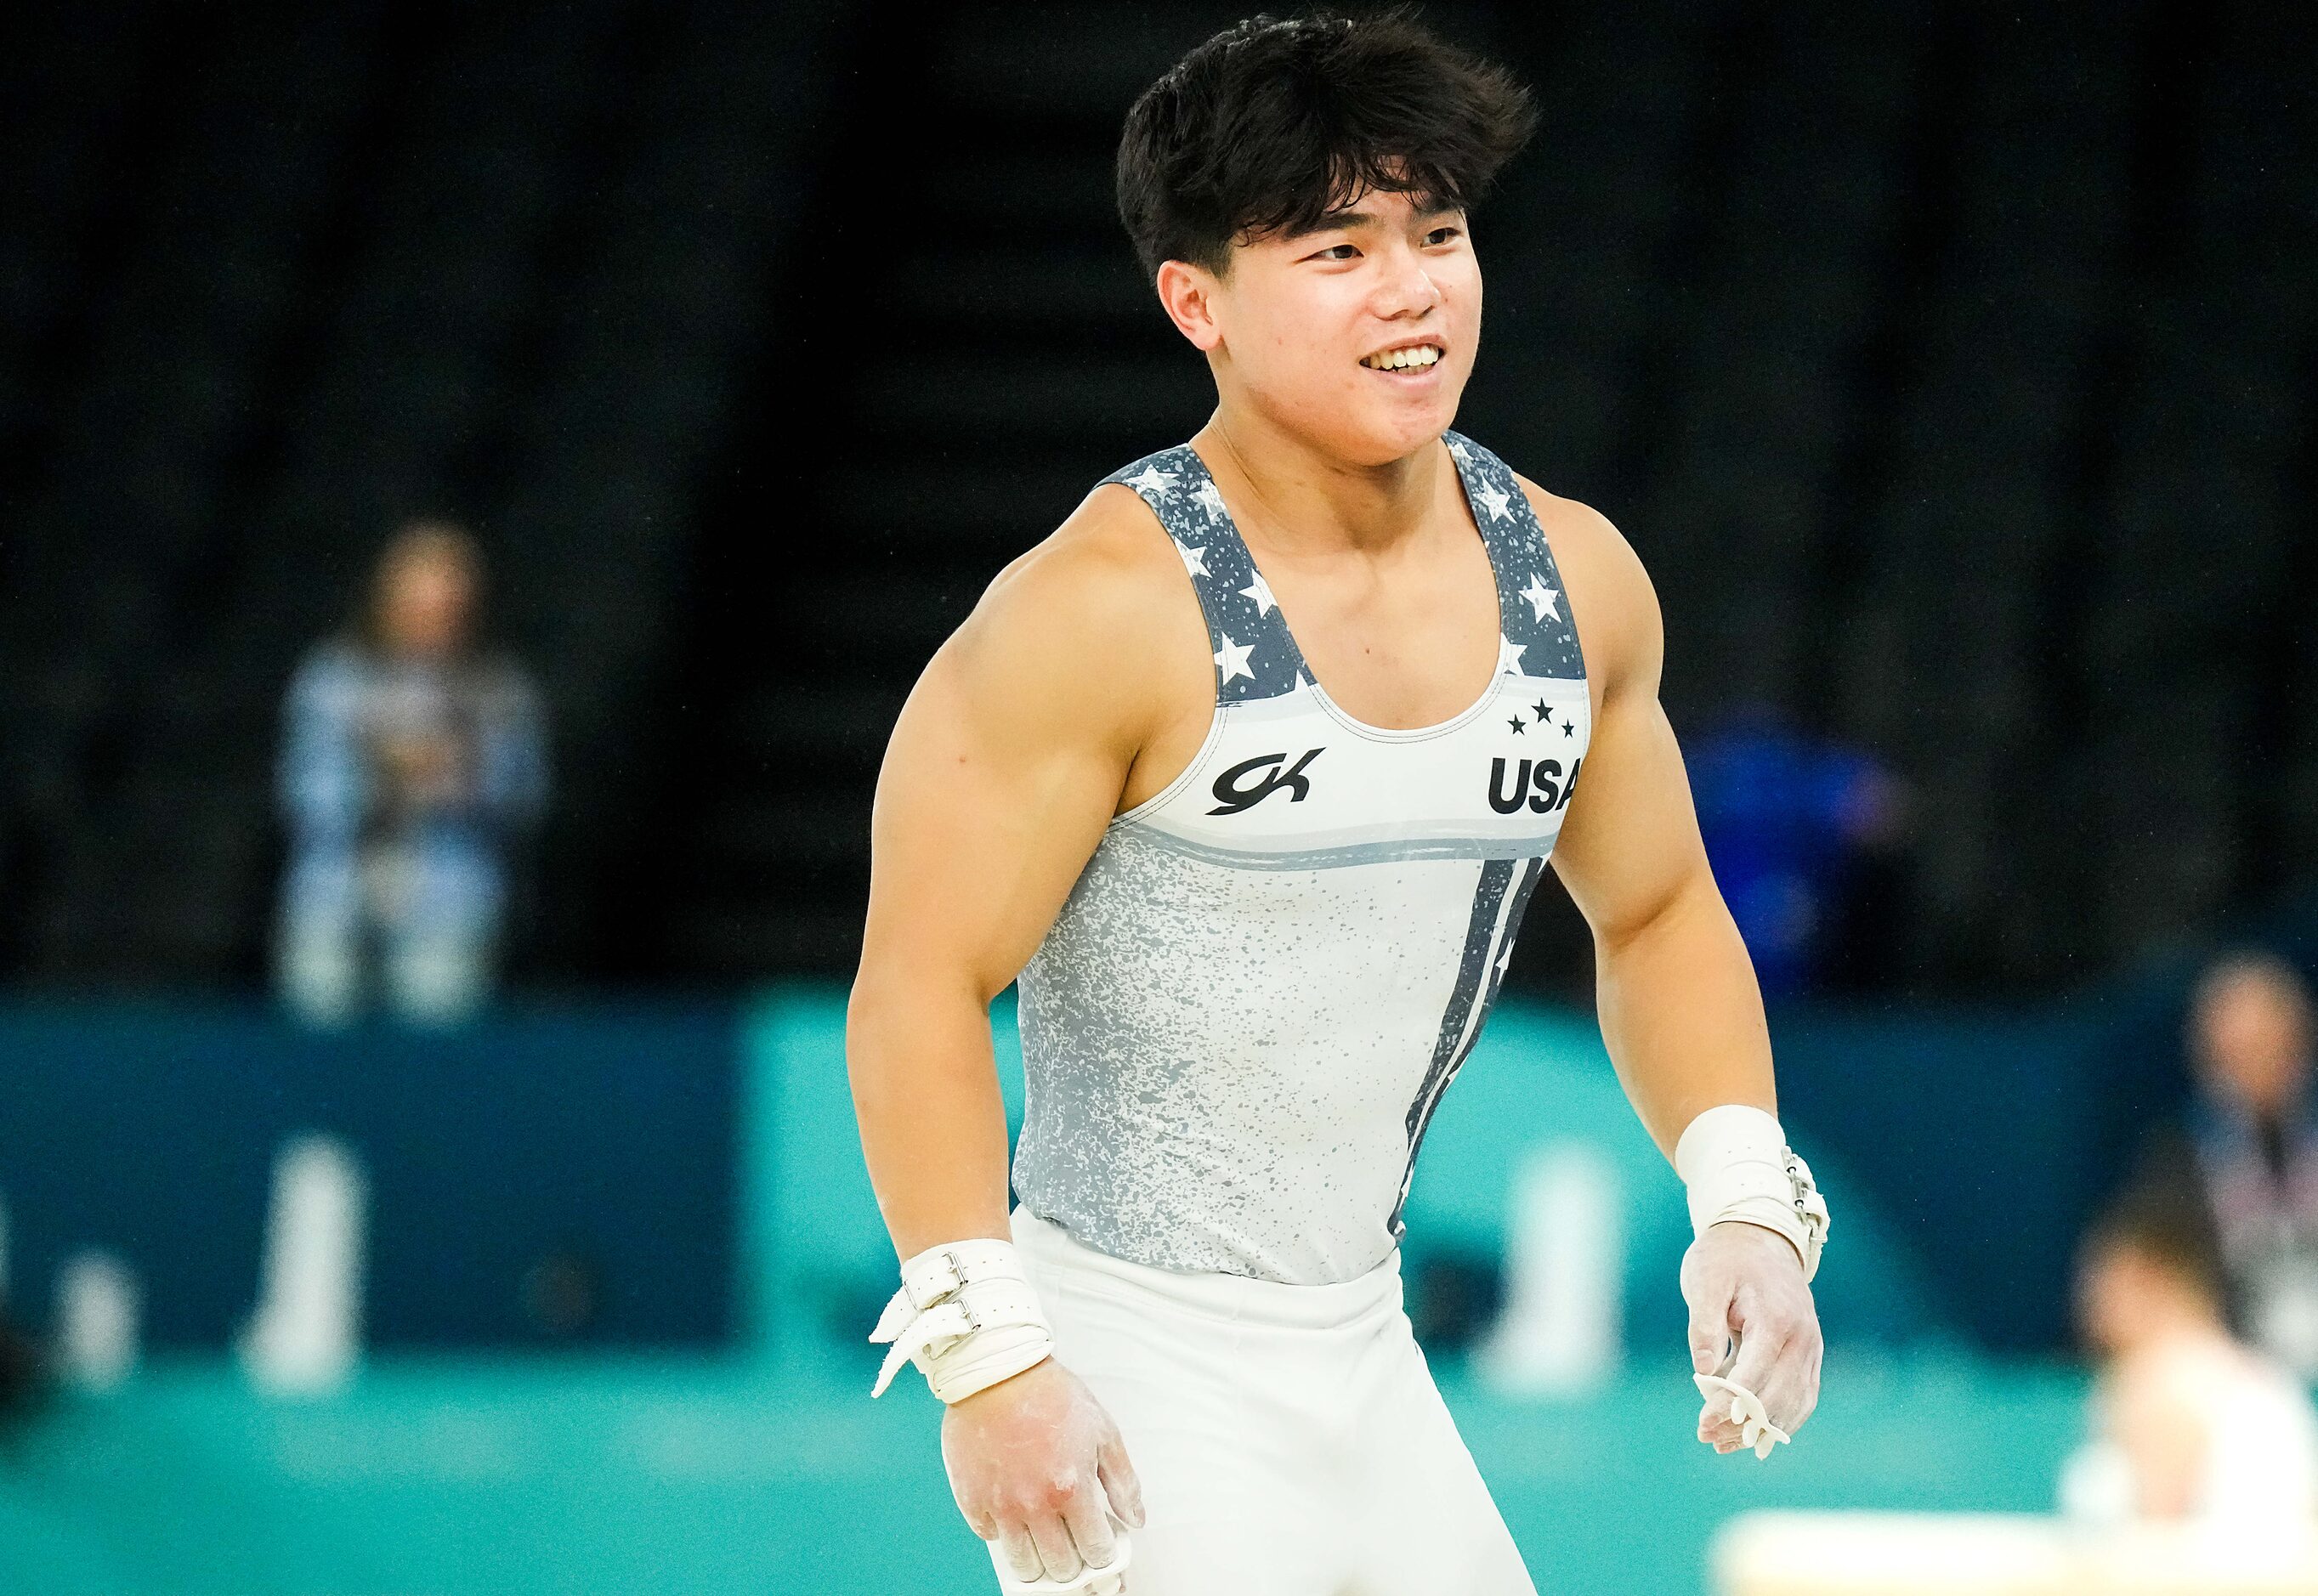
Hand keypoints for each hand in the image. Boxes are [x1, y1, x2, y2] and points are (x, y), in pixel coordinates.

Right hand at [941, 1357, 1145, 1583]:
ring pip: (1023, 1565)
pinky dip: (1003, 1533)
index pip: (1094, 1551)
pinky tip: (1013, 1513)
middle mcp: (1034, 1505)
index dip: (1102, 1554)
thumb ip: (1123, 1482)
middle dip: (1073, 1562)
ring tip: (1045, 1540)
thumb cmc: (1051, 1395)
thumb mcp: (1103, 1431)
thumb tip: (1135, 1519)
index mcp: (1070, 1489)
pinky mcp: (971, 1499)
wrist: (999, 1371)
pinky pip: (988, 1538)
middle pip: (1059, 1567)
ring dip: (1038, 1560)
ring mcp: (999, 1505)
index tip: (1100, 1547)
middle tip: (1073, 1543)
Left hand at [1682, 1220, 1820, 1453]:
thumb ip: (1704, 1327)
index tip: (1703, 1425)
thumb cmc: (1725, 1259)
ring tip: (1723, 1444)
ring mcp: (1811, 1348)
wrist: (1760, 1236)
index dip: (1728, 1405)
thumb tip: (1704, 1374)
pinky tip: (1753, 1433)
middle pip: (1777, 1397)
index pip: (1754, 1376)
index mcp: (1776, 1320)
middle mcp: (1802, 1338)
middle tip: (1707, 1438)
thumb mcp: (1704, 1282)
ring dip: (1761, 1429)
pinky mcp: (1810, 1354)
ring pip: (1794, 1404)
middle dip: (1741, 1423)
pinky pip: (1803, 1397)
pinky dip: (1782, 1419)